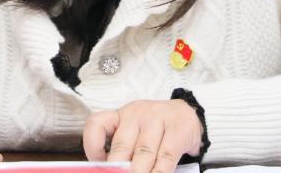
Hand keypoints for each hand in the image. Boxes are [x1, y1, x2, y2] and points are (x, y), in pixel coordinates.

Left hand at [83, 99, 202, 172]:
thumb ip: (122, 150)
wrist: (188, 116)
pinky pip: (166, 156)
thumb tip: (109, 170)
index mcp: (120, 115)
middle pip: (121, 146)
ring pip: (144, 153)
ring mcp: (158, 118)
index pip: (97, 125)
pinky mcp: (178, 128)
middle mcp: (136, 114)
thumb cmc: (155, 131)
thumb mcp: (134, 134)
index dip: (92, 147)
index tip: (97, 164)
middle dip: (119, 169)